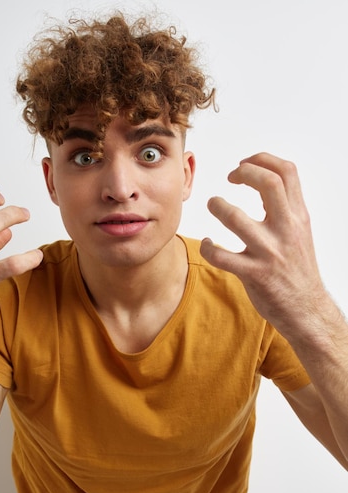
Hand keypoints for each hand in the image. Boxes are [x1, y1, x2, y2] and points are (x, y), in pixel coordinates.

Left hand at [200, 152, 325, 338]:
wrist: (306, 309)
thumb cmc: (298, 270)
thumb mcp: (300, 232)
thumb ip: (286, 208)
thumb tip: (267, 181)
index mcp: (298, 216)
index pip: (287, 172)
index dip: (262, 159)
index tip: (245, 165)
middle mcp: (287, 230)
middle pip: (268, 183)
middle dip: (244, 172)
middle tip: (230, 178)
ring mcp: (270, 253)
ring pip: (235, 217)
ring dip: (217, 205)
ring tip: (214, 205)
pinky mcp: (254, 275)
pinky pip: (221, 256)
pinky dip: (209, 248)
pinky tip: (209, 245)